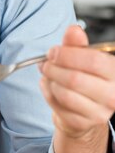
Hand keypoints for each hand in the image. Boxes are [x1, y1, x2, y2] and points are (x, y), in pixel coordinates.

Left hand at [39, 24, 114, 152]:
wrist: (84, 109)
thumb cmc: (84, 77)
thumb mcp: (82, 56)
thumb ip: (77, 43)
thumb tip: (74, 29)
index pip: (92, 61)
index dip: (67, 54)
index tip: (53, 51)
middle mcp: (112, 95)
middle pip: (75, 79)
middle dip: (54, 68)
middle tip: (45, 63)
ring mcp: (98, 113)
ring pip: (64, 93)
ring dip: (49, 80)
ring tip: (47, 73)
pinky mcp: (82, 124)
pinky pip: (57, 106)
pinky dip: (47, 93)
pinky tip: (49, 86)